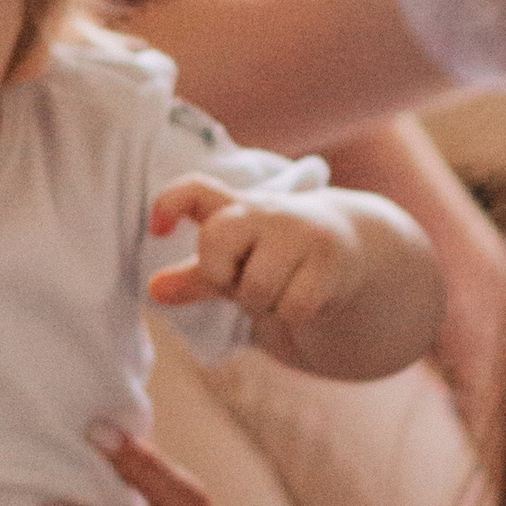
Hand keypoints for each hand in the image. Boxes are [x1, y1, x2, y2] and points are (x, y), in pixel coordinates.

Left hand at [149, 179, 358, 330]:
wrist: (351, 248)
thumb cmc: (277, 256)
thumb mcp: (234, 262)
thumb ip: (195, 276)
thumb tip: (154, 289)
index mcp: (236, 207)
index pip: (196, 190)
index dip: (169, 204)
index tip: (156, 230)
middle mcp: (266, 211)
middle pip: (216, 238)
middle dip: (219, 272)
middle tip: (240, 279)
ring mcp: (300, 232)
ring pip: (256, 288)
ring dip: (262, 304)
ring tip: (278, 289)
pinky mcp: (330, 260)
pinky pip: (291, 308)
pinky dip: (291, 315)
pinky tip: (303, 296)